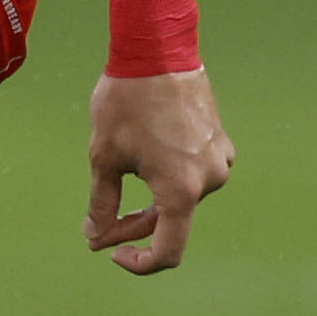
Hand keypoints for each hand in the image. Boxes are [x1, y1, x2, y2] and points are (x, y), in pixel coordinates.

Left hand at [83, 66, 232, 273]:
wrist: (158, 52)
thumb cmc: (126, 102)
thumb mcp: (104, 156)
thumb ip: (102, 203)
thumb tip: (96, 236)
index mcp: (181, 190)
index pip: (168, 251)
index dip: (139, 262)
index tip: (112, 253)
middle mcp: (209, 181)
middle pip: (170, 223)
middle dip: (130, 228)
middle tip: (94, 228)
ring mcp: (220, 162)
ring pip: (180, 198)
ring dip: (150, 201)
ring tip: (118, 180)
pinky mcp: (221, 145)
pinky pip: (193, 175)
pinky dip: (168, 178)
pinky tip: (144, 162)